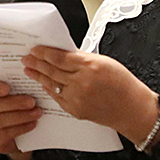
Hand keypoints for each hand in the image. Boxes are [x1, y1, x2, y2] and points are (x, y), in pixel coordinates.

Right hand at [0, 78, 37, 159]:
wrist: (10, 136)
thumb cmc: (8, 110)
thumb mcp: (8, 98)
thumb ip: (12, 90)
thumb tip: (27, 85)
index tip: (7, 88)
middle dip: (14, 103)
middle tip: (32, 102)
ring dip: (21, 116)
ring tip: (36, 113)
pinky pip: (4, 134)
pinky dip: (20, 128)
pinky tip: (31, 124)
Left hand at [23, 46, 159, 143]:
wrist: (132, 109)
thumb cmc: (123, 84)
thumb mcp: (104, 62)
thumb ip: (82, 59)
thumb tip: (63, 55)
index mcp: (89, 66)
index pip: (59, 57)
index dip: (44, 53)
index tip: (35, 49)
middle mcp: (81, 82)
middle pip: (52, 70)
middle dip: (36, 63)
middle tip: (26, 58)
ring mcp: (77, 97)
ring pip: (51, 83)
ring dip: (38, 75)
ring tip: (29, 69)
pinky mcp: (75, 110)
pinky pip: (57, 97)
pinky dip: (49, 89)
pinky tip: (42, 83)